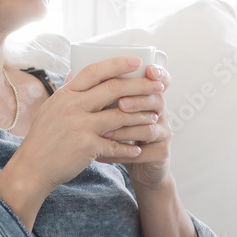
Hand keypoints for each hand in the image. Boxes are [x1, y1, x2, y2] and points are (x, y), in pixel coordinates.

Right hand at [11, 56, 160, 197]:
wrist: (32, 168)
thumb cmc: (43, 138)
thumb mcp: (51, 109)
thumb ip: (67, 92)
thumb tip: (75, 72)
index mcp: (65, 94)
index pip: (94, 71)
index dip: (118, 64)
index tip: (137, 61)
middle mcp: (73, 106)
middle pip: (114, 89)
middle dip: (140, 86)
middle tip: (158, 87)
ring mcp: (80, 126)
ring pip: (120, 115)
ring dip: (141, 116)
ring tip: (154, 116)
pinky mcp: (88, 146)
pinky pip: (116, 144)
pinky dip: (129, 147)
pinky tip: (138, 148)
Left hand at [97, 62, 172, 190]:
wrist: (138, 166)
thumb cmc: (120, 133)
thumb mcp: (113, 111)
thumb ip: (101, 93)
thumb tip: (72, 73)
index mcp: (150, 96)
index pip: (161, 79)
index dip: (159, 73)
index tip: (148, 69)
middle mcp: (160, 112)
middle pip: (157, 100)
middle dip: (138, 101)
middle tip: (121, 104)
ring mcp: (164, 133)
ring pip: (149, 128)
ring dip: (126, 130)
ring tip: (104, 133)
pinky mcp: (160, 154)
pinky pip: (142, 153)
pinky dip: (121, 153)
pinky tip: (102, 155)